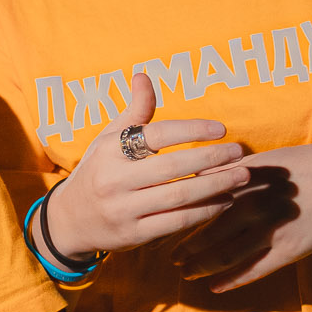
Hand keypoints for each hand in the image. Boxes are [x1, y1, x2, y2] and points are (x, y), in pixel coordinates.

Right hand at [38, 71, 251, 260]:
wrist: (69, 221)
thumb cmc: (97, 172)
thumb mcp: (108, 140)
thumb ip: (133, 112)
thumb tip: (143, 76)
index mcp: (109, 151)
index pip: (157, 135)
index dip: (192, 130)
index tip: (221, 129)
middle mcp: (114, 180)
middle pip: (173, 167)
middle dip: (212, 159)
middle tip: (239, 152)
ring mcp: (124, 210)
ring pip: (179, 196)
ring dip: (216, 185)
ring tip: (242, 176)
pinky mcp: (134, 235)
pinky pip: (177, 221)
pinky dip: (205, 211)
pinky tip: (225, 200)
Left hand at [171, 134, 311, 291]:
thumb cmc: (307, 164)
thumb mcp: (266, 161)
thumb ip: (232, 171)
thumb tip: (196, 175)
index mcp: (246, 180)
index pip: (202, 201)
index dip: (178, 215)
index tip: (160, 223)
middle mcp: (255, 204)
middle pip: (208, 231)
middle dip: (185, 247)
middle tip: (169, 258)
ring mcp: (273, 228)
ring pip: (227, 253)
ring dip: (203, 266)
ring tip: (185, 274)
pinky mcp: (291, 248)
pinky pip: (256, 269)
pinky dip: (233, 279)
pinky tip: (216, 287)